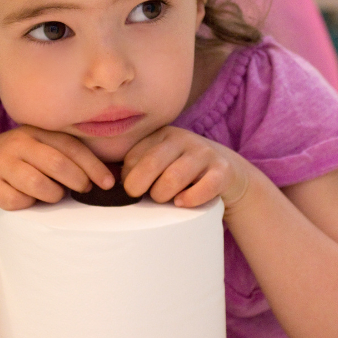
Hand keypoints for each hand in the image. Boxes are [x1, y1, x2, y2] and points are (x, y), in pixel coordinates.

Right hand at [0, 126, 114, 212]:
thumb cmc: (25, 163)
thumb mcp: (44, 151)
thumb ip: (70, 157)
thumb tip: (108, 178)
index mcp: (38, 132)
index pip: (71, 147)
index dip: (93, 166)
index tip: (108, 184)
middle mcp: (18, 142)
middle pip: (56, 164)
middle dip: (77, 181)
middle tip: (83, 191)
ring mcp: (0, 162)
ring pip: (37, 183)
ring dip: (52, 195)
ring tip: (53, 195)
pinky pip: (16, 200)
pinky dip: (27, 204)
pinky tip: (27, 200)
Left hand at [120, 126, 251, 208]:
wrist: (228, 172)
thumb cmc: (183, 171)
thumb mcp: (162, 161)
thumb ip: (138, 167)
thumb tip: (109, 184)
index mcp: (162, 135)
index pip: (133, 157)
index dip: (128, 179)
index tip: (133, 190)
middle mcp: (183, 138)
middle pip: (151, 164)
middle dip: (140, 187)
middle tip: (143, 198)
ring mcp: (204, 153)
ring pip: (174, 177)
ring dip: (164, 195)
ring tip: (166, 200)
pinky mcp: (223, 170)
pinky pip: (204, 187)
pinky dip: (190, 199)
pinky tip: (183, 202)